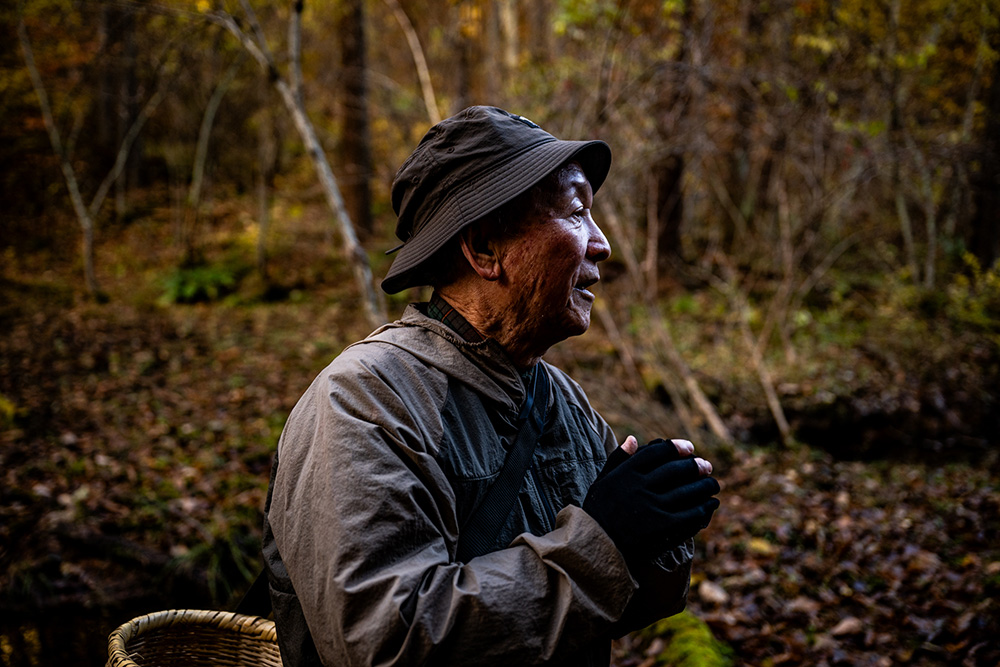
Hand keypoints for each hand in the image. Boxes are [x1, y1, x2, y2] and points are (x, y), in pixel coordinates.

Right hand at [583, 437, 719, 564]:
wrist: (596, 549)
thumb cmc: (598, 514)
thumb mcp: (602, 483)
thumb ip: (617, 460)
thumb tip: (634, 439)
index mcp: (625, 474)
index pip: (656, 452)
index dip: (676, 447)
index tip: (689, 447)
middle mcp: (639, 488)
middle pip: (676, 470)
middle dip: (695, 466)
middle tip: (707, 466)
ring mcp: (653, 509)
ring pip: (688, 491)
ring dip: (705, 486)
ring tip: (713, 484)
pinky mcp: (664, 529)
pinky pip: (691, 514)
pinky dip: (705, 508)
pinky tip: (711, 504)